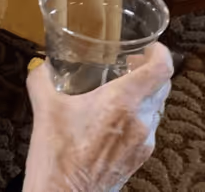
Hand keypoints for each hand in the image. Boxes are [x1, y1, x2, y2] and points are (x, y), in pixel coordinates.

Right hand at [24, 44, 172, 191]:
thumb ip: (42, 76)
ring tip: (119, 86)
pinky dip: (138, 113)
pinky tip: (113, 115)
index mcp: (121, 102)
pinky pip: (148, 127)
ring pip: (156, 107)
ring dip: (145, 93)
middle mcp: (139, 122)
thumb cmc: (57, 154)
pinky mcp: (139, 159)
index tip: (148, 45)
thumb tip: (42, 63)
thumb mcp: (43, 106)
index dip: (160, 52)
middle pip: (163, 87)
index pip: (161, 70)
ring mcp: (143, 143)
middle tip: (130, 61)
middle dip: (150, 70)